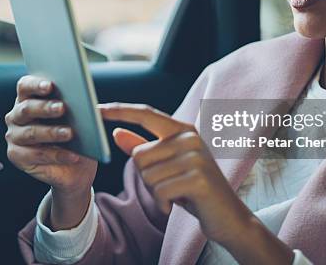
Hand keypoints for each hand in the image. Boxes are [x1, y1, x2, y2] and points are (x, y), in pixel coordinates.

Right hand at [5, 75, 96, 228]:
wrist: (76, 167)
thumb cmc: (76, 135)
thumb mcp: (80, 119)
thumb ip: (79, 108)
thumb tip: (90, 105)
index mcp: (29, 98)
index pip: (26, 86)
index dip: (36, 84)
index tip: (50, 85)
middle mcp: (17, 115)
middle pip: (27, 108)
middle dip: (45, 107)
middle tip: (62, 108)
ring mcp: (14, 135)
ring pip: (31, 132)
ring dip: (52, 133)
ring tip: (69, 133)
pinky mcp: (16, 155)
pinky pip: (36, 155)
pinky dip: (56, 155)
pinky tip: (72, 155)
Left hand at [99, 103, 293, 264]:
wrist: (228, 216)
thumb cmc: (194, 190)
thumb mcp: (167, 167)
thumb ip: (143, 148)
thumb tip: (116, 133)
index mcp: (183, 130)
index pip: (145, 114)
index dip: (120, 110)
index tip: (96, 108)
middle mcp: (190, 138)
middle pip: (139, 155)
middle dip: (146, 177)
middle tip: (169, 185)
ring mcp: (196, 156)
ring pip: (147, 175)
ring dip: (156, 192)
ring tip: (176, 193)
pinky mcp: (198, 178)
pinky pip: (159, 190)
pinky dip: (163, 203)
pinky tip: (177, 204)